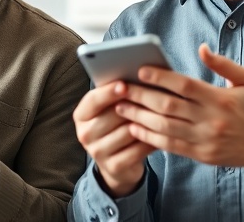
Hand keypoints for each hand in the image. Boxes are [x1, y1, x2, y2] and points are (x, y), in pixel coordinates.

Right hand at [72, 82, 155, 197]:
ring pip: (127, 132)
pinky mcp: (113, 167)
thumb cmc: (116, 127)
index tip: (125, 84)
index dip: (109, 92)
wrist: (118, 164)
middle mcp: (84, 134)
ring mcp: (97, 152)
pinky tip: (162, 133)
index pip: (93, 100)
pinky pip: (137, 149)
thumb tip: (136, 77)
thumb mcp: (110, 110)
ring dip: (146, 122)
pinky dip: (151, 140)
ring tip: (162, 113)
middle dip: (135, 105)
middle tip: (155, 97)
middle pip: (112, 115)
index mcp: (81, 116)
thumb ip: (117, 95)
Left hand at [116, 44, 243, 167]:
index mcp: (221, 99)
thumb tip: (201, 48)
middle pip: (168, 106)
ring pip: (164, 128)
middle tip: (119, 88)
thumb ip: (222, 64)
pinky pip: (171, 146)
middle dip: (140, 96)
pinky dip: (150, 138)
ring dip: (139, 117)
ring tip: (120, 107)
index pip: (184, 85)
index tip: (140, 70)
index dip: (160, 77)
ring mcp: (205, 140)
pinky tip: (135, 128)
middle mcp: (211, 120)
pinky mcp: (203, 156)